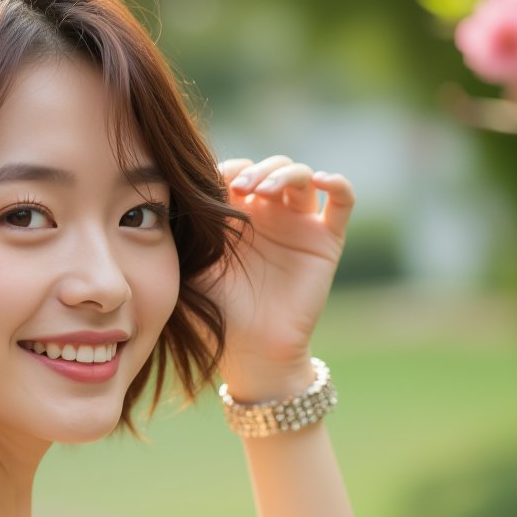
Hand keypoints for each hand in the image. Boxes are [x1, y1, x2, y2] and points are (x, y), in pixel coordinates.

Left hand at [189, 154, 354, 394]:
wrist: (252, 350)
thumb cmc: (217, 311)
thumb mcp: (193, 262)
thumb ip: (186, 226)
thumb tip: (174, 185)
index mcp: (237, 215)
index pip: (238, 172)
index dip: (228, 168)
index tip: (212, 181)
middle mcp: (270, 215)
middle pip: (271, 167)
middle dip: (255, 171)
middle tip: (239, 188)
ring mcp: (299, 225)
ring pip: (301, 176)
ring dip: (284, 173)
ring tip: (264, 190)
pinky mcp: (326, 240)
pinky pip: (342, 200)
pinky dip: (336, 182)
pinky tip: (320, 179)